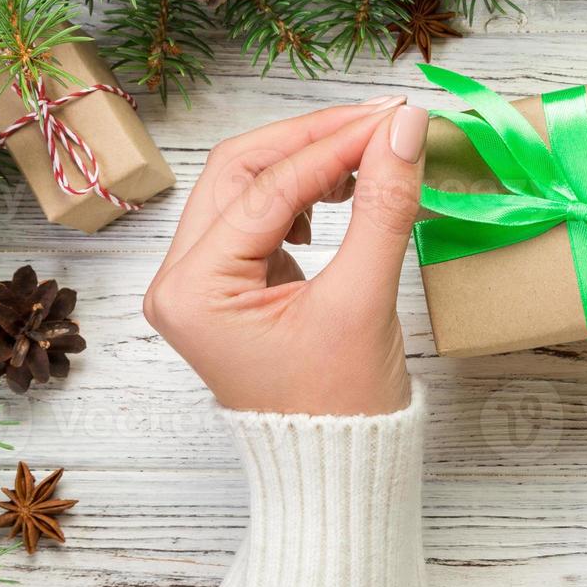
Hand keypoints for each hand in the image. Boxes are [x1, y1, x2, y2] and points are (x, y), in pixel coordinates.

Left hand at [144, 95, 428, 416]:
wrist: (339, 469)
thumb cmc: (342, 407)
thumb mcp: (365, 300)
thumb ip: (384, 206)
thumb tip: (405, 129)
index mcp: (193, 289)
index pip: (266, 187)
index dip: (336, 143)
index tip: (396, 116)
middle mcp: (180, 279)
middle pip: (241, 170)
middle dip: (314, 138)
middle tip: (382, 118)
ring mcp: (201, 280)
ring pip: (248, 183)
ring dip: (309, 159)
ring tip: (371, 151)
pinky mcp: (230, 282)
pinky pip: (260, 212)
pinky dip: (304, 190)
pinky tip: (345, 189)